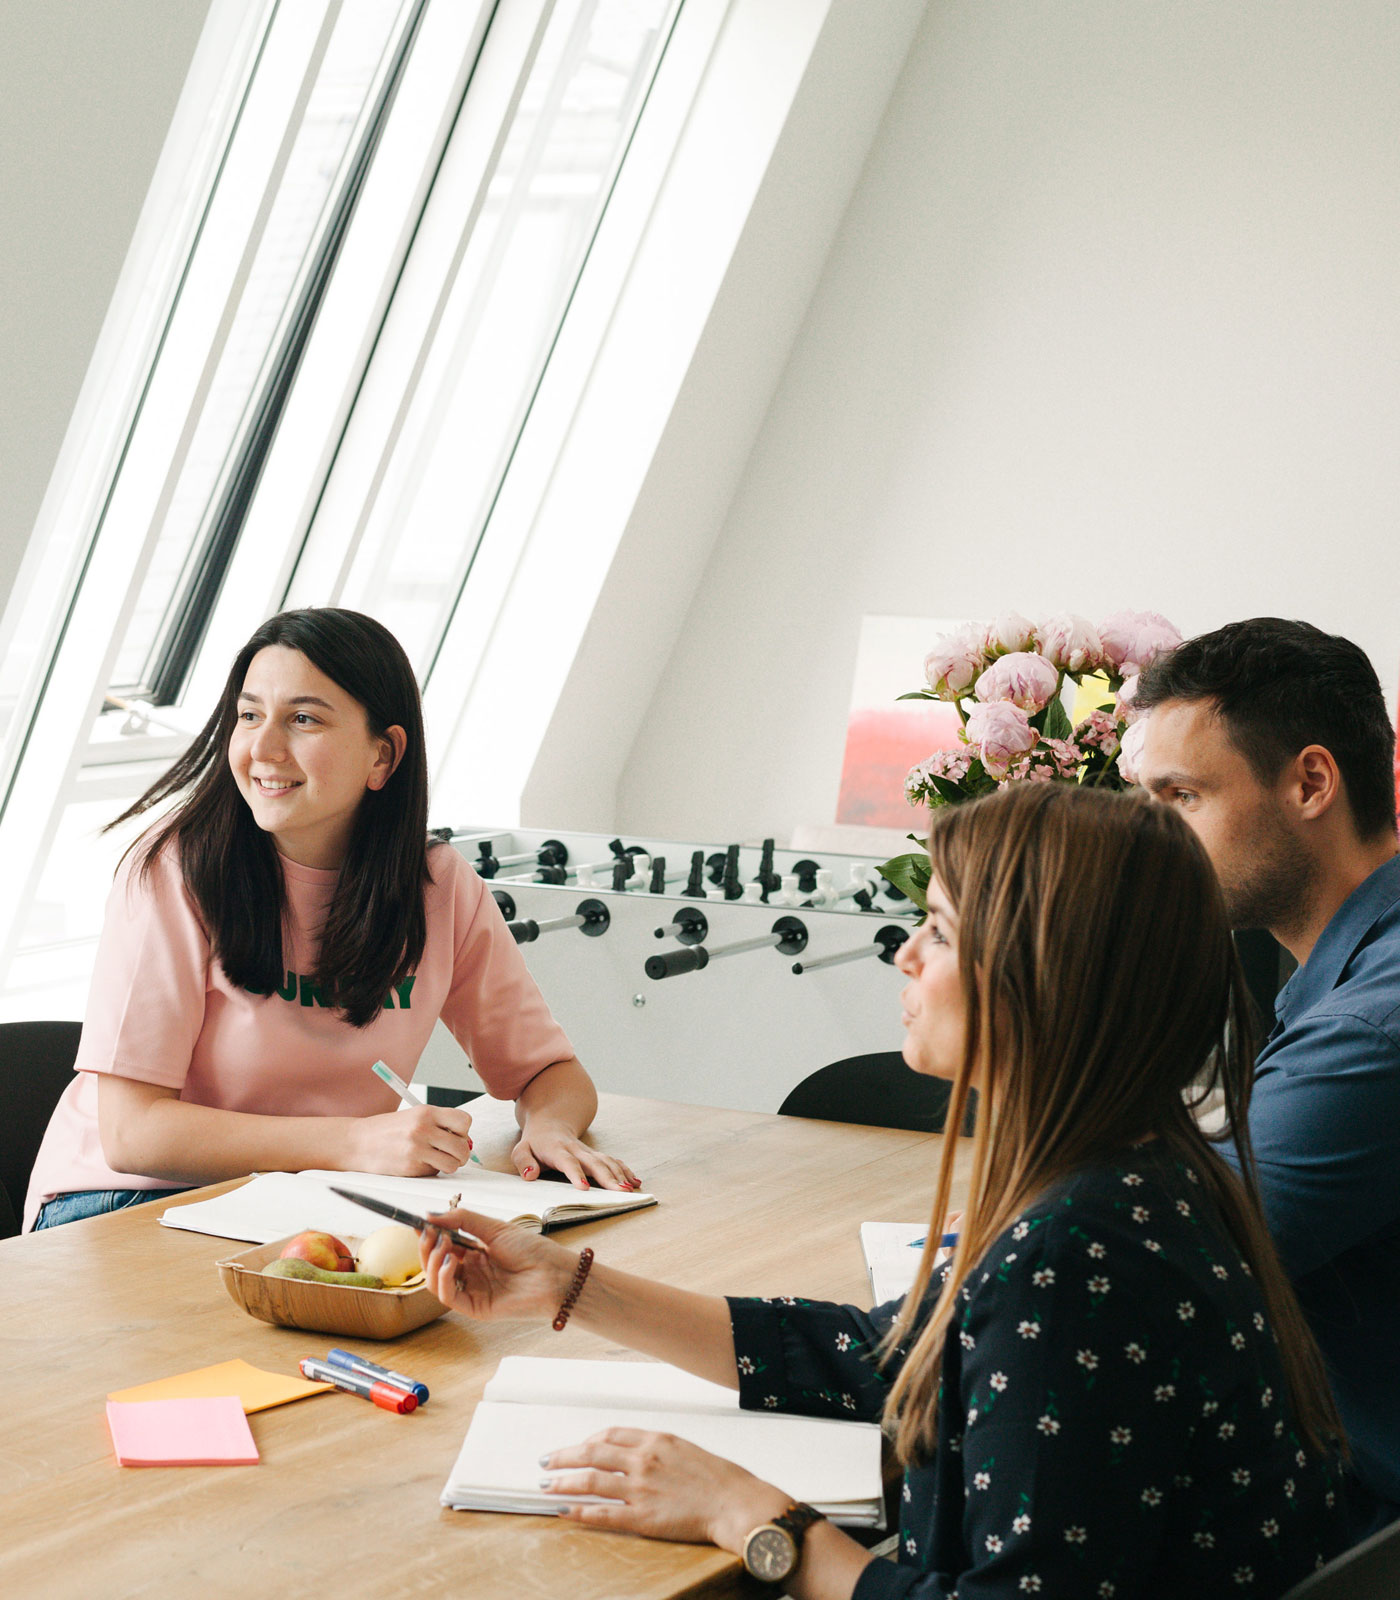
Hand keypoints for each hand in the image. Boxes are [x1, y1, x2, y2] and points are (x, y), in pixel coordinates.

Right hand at [348, 1104, 474, 1175]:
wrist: (357, 1142)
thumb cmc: (388, 1130)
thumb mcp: (414, 1116)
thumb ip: (439, 1125)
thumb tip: (466, 1141)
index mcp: (426, 1112)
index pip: (464, 1121)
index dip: (464, 1131)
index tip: (456, 1135)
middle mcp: (423, 1128)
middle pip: (462, 1146)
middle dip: (461, 1153)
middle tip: (451, 1153)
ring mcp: (417, 1149)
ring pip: (453, 1164)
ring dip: (449, 1165)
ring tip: (436, 1159)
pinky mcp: (410, 1167)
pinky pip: (434, 1172)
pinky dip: (430, 1170)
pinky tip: (418, 1163)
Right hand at [420, 1207, 576, 1321]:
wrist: (554, 1274)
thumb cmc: (532, 1250)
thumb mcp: (494, 1228)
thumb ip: (462, 1220)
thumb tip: (430, 1214)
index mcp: (475, 1254)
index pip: (442, 1246)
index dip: (429, 1234)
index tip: (418, 1221)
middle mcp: (470, 1273)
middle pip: (434, 1263)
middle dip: (428, 1246)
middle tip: (429, 1231)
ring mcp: (471, 1290)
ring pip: (435, 1280)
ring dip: (432, 1261)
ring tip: (442, 1243)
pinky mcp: (474, 1307)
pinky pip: (447, 1296)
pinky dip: (441, 1278)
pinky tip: (448, 1262)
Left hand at [512, 1120, 639, 1190]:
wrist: (550, 1124)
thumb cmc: (535, 1143)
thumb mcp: (521, 1150)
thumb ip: (524, 1162)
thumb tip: (531, 1175)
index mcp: (557, 1150)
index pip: (568, 1162)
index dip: (576, 1174)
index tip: (584, 1188)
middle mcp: (576, 1149)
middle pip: (594, 1162)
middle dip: (608, 1177)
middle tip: (620, 1191)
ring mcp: (588, 1151)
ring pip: (606, 1161)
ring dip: (620, 1174)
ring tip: (630, 1189)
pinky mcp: (596, 1154)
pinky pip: (612, 1160)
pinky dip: (624, 1170)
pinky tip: (634, 1181)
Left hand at [540, 1427, 790, 1550]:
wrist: (735, 1502)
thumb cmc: (718, 1478)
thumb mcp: (686, 1449)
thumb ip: (659, 1449)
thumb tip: (637, 1453)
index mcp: (656, 1439)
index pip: (611, 1434)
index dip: (588, 1440)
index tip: (577, 1446)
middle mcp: (644, 1459)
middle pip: (593, 1453)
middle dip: (565, 1456)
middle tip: (547, 1461)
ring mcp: (641, 1488)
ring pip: (591, 1481)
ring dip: (564, 1482)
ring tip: (547, 1485)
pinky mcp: (642, 1517)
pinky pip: (603, 1513)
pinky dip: (580, 1511)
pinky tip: (566, 1511)